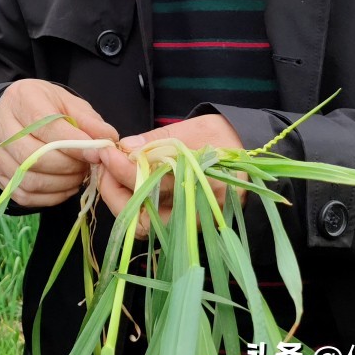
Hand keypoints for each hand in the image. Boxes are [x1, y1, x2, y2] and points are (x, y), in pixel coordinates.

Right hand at [0, 79, 118, 207]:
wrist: (17, 111)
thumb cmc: (47, 105)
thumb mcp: (69, 103)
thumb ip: (88, 121)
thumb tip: (107, 140)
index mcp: (22, 98)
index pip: (46, 125)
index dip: (74, 144)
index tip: (96, 154)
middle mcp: (1, 124)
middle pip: (33, 156)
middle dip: (67, 166)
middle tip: (86, 167)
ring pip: (28, 179)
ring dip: (60, 184)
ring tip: (77, 176)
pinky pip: (23, 195)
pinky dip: (49, 197)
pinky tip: (64, 186)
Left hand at [97, 114, 244, 236]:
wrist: (251, 151)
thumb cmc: (224, 137)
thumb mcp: (194, 129)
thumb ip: (158, 140)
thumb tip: (125, 147)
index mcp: (205, 185)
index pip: (152, 186)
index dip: (122, 169)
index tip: (107, 151)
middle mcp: (198, 212)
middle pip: (143, 218)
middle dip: (114, 192)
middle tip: (103, 165)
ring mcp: (191, 224)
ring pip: (143, 226)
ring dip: (119, 200)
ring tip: (110, 172)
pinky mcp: (185, 225)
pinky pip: (152, 223)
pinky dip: (132, 204)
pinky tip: (125, 182)